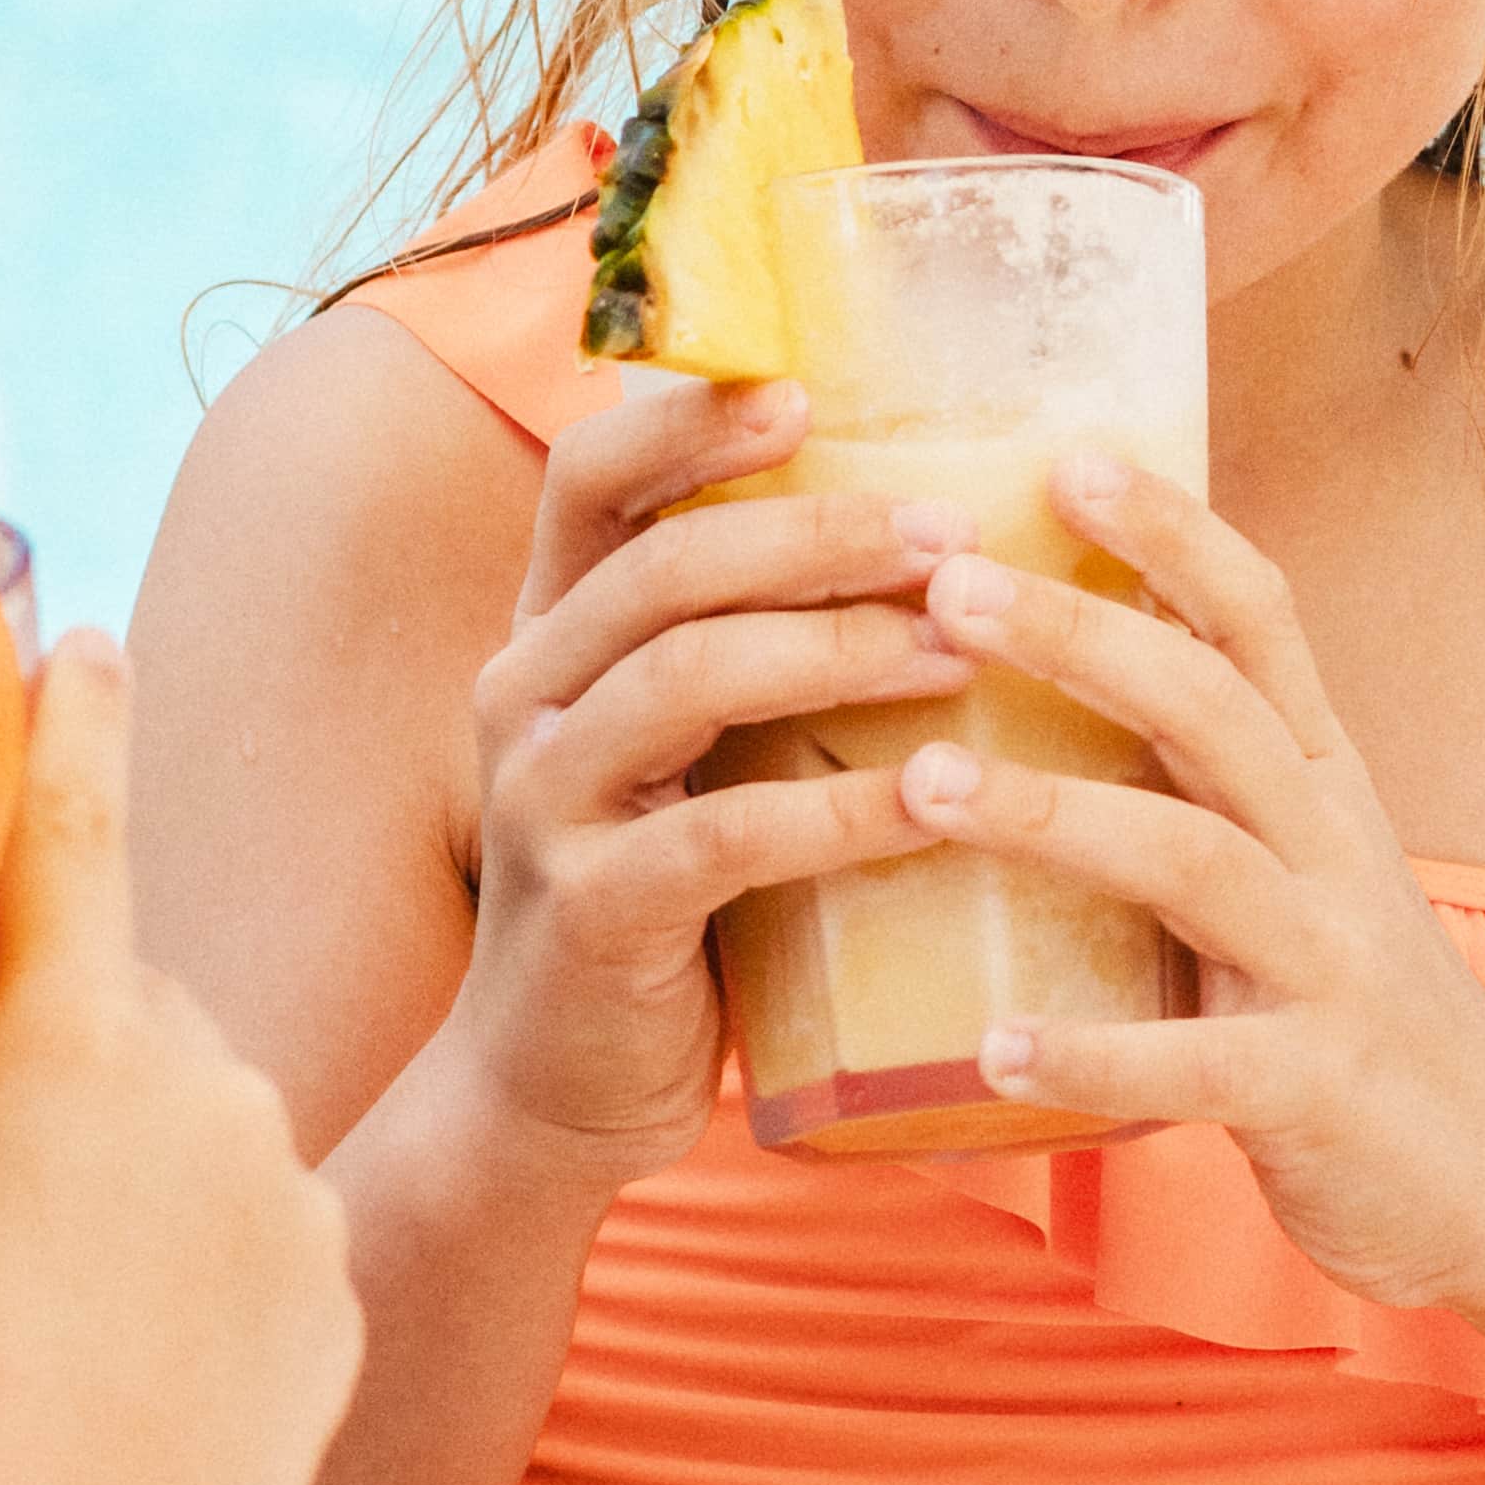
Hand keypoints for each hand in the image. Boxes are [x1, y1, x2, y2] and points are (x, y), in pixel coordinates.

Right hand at [0, 633, 359, 1484]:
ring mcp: (289, 1202)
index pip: (77, 824)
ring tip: (29, 1268)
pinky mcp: (332, 1314)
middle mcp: (210, 1085)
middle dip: (52, 1033)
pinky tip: (119, 1351)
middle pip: (124, 1006)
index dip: (72, 717)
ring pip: (197, 1130)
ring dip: (127, 1161)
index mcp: (78, 1034)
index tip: (84, 634)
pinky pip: (258, 1251)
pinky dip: (194, 1274)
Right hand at [447, 372, 1028, 1182]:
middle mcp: (524, 695)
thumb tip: (937, 545)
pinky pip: (723, 835)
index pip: (591, 480)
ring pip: (688, 676)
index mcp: (551, 636)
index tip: (813, 395)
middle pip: (662, 564)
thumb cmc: (663, 900)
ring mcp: (542, 802)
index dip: (690, 420)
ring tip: (960, 646)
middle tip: (954, 531)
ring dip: (840, 649)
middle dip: (818, 534)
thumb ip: (746, 655)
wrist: (552, 1090)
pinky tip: (938, 798)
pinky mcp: (590, 911)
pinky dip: (841, 810)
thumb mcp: (680, 755)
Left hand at [931, 454, 1484, 1309]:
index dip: (1172, 531)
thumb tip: (1054, 663)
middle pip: (1212, 709)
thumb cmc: (1354, 1006)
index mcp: (1321, 782)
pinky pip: (1196, 1064)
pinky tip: (986, 1048)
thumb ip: (1198, 779)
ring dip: (1052, 816)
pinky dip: (1094, 1056)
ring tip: (920, 787)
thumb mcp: (1298, 863)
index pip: (1260, 619)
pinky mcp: (1313, 1090)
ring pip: (1192, 861)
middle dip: (1080, 636)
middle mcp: (1333, 850)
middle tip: (944, 584)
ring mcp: (1330, 967)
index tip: (1063, 453)